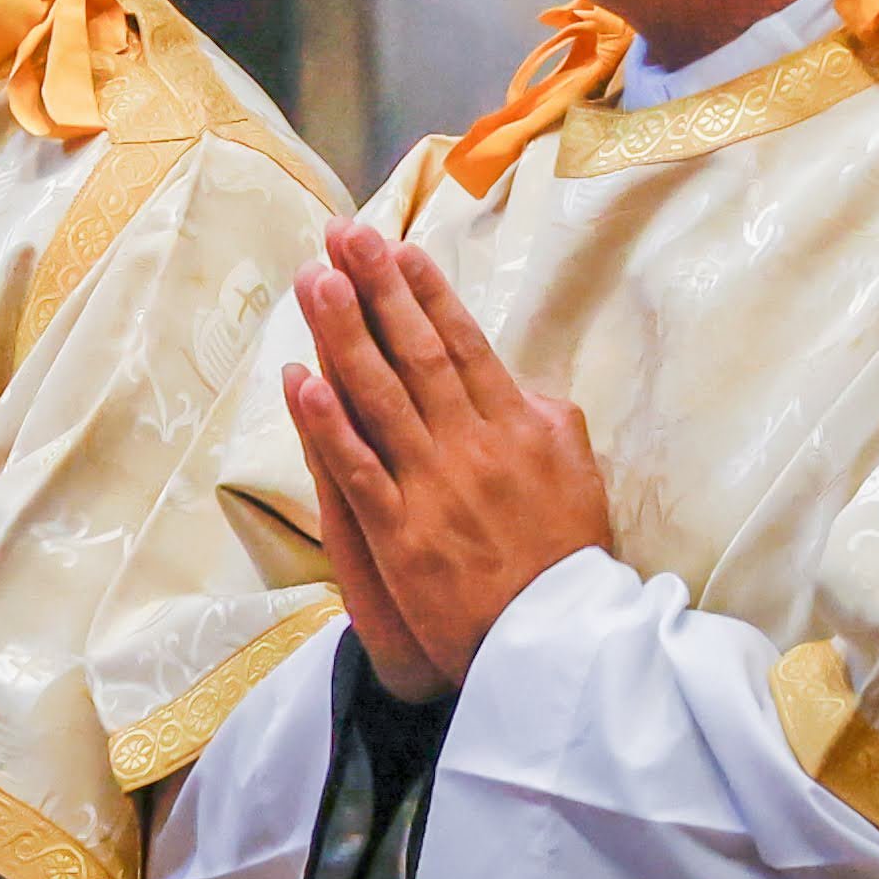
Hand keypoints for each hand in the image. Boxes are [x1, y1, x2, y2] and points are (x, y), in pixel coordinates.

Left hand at [279, 222, 607, 695]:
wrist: (560, 644)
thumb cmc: (569, 561)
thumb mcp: (580, 475)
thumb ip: (546, 419)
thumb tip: (515, 380)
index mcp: (518, 427)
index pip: (465, 344)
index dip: (427, 293)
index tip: (398, 247)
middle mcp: (474, 446)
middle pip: (416, 353)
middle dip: (378, 288)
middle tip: (344, 234)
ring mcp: (434, 488)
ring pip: (380, 396)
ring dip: (343, 333)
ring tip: (316, 278)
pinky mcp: (402, 535)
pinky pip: (357, 469)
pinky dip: (325, 423)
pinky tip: (298, 379)